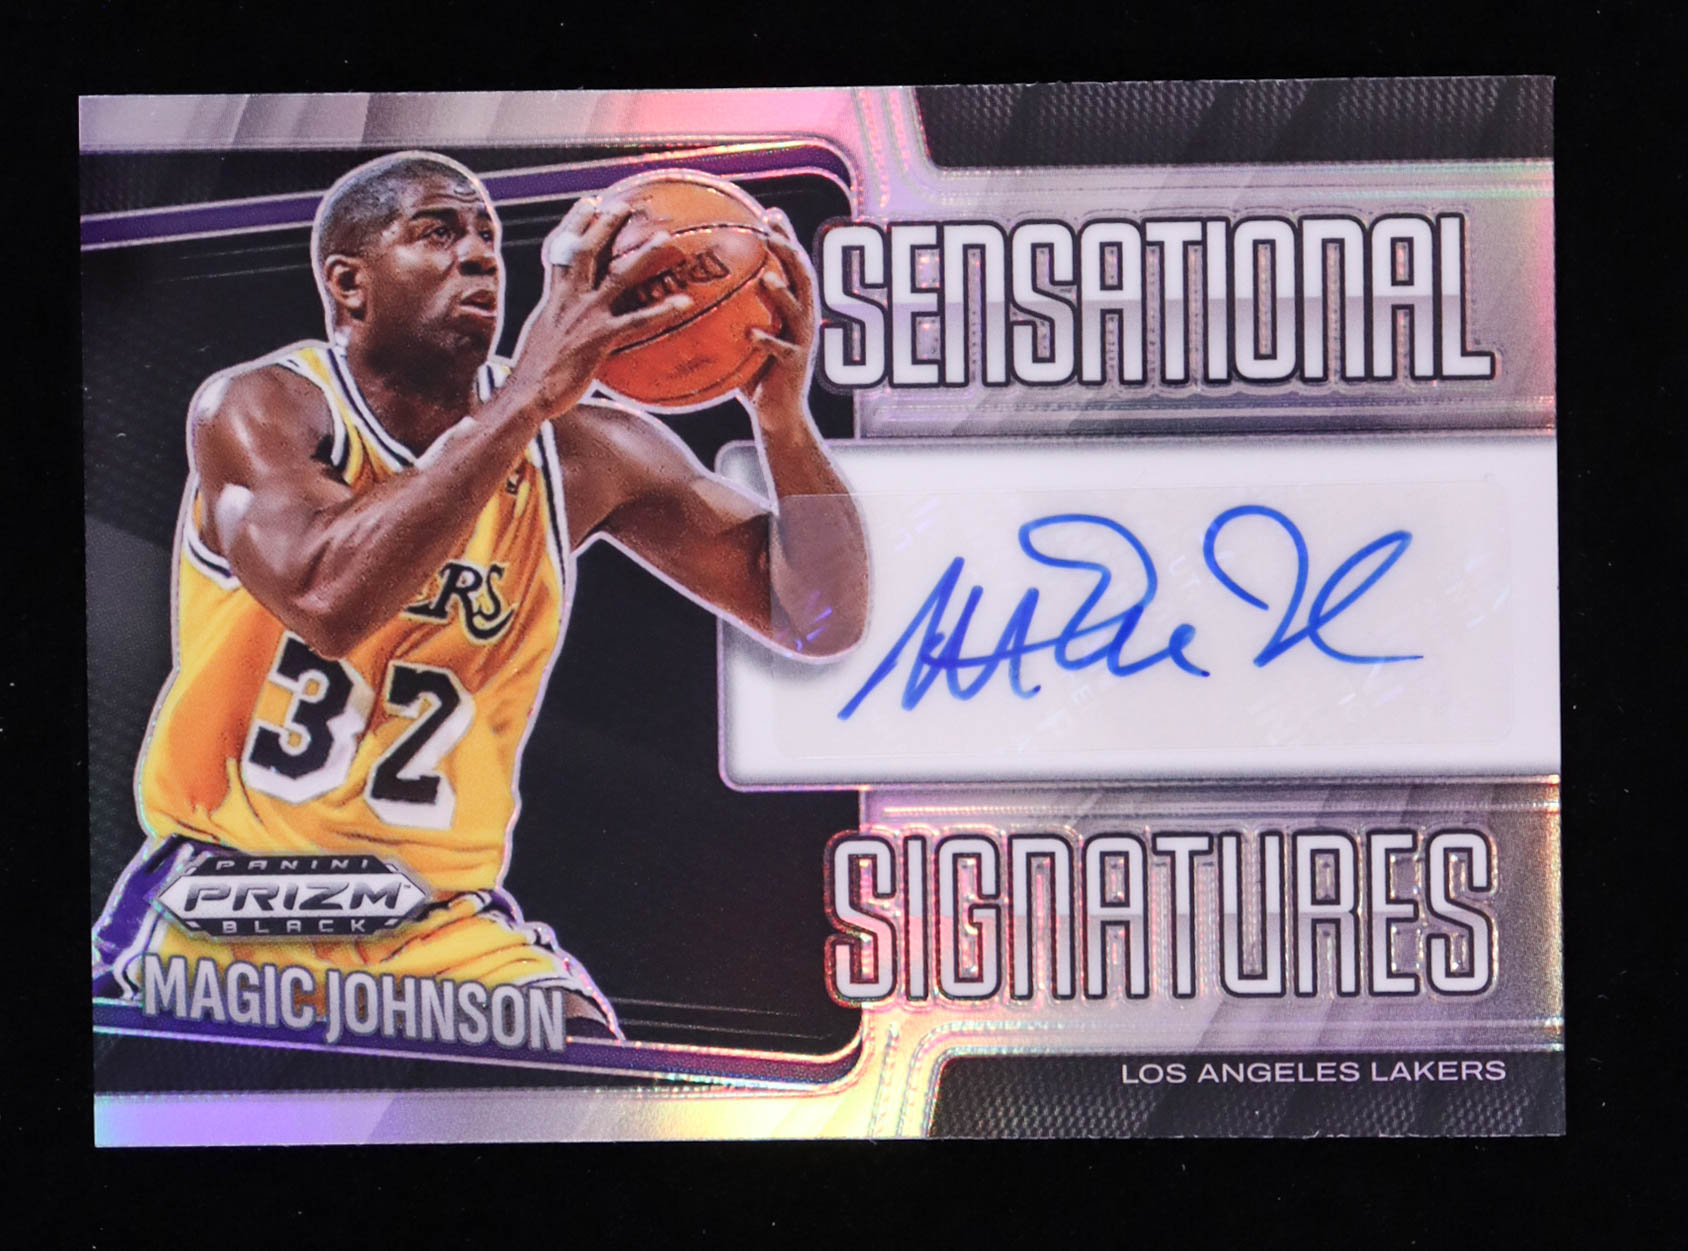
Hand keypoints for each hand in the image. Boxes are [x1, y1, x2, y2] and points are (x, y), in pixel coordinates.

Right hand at [505, 197, 691, 417]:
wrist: (528, 393)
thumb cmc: (536, 373)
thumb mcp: (543, 338)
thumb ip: (559, 323)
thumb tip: (571, 323)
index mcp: (553, 297)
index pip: (560, 250)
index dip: (574, 224)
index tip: (588, 203)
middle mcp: (568, 299)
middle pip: (587, 251)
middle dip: (605, 224)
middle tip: (626, 204)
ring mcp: (586, 316)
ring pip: (617, 276)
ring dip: (642, 255)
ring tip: (664, 239)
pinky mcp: (601, 338)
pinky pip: (637, 321)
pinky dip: (662, 310)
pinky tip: (684, 302)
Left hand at [744, 210, 818, 428]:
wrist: (777, 412)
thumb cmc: (754, 371)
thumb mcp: (743, 334)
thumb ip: (730, 311)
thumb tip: (691, 286)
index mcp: (794, 307)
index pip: (793, 265)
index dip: (786, 238)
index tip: (771, 214)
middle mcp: (804, 319)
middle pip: (803, 278)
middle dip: (790, 253)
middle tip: (771, 233)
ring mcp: (802, 342)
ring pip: (798, 311)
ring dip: (783, 293)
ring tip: (767, 277)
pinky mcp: (794, 366)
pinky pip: (781, 351)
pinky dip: (766, 341)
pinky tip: (750, 334)